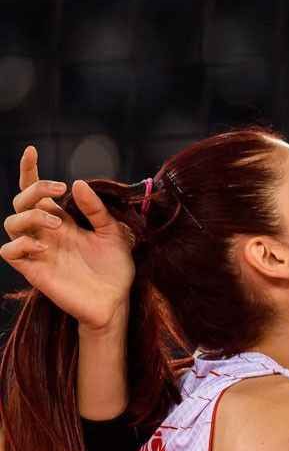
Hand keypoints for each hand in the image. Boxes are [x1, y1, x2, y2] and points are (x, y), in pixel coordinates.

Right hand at [3, 147, 133, 332]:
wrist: (115, 301)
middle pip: (22, 202)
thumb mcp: (113, 233)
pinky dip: (20, 243)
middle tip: (60, 190)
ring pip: (10, 223)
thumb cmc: (114, 268)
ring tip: (58, 224)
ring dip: (30, 216)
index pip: (37, 192)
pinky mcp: (33, 270)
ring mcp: (37, 250)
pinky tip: (42, 246)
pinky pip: (9, 252)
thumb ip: (97, 210)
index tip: (32, 150)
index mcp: (63, 220)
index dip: (30, 171)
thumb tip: (78, 183)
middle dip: (35, 189)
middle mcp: (46, 232)